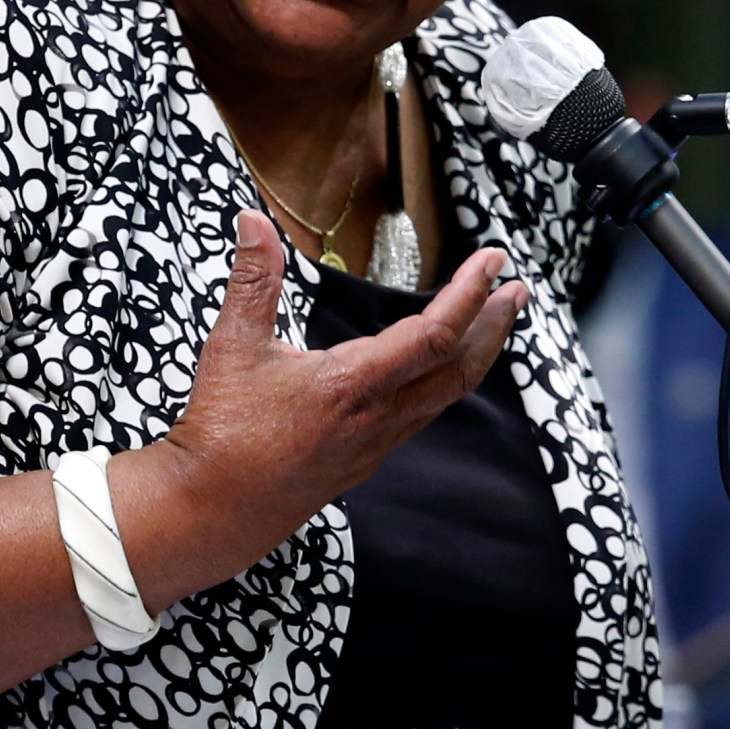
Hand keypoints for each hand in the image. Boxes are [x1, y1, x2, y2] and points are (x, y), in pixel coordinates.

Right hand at [131, 209, 528, 597]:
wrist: (213, 509)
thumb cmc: (222, 431)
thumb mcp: (234, 346)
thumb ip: (253, 279)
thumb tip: (252, 219)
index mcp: (354, 385)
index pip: (435, 334)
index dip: (470, 294)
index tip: (492, 262)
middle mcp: (378, 418)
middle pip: (461, 370)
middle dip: (495, 326)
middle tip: (516, 290)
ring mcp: (375, 444)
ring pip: (444, 397)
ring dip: (473, 355)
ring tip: (488, 323)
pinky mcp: (363, 459)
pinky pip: (419, 416)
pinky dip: (441, 383)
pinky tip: (431, 371)